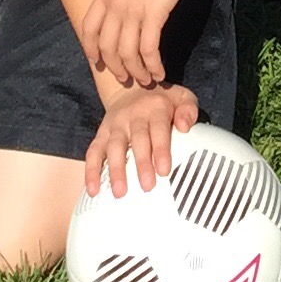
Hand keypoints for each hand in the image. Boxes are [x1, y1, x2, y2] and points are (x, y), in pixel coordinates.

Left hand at [78, 0, 201, 89]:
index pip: (89, 28)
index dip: (91, 48)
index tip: (97, 62)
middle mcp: (115, 3)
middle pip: (106, 46)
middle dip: (115, 67)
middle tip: (126, 79)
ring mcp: (133, 9)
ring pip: (127, 52)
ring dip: (136, 71)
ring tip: (146, 79)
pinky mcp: (155, 13)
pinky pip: (149, 48)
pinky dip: (153, 64)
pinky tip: (160, 71)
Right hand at [81, 84, 199, 198]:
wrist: (131, 89)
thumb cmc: (162, 101)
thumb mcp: (181, 97)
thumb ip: (188, 110)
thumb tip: (185, 127)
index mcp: (155, 107)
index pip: (158, 129)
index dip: (161, 149)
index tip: (164, 170)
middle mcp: (133, 115)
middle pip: (137, 139)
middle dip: (141, 163)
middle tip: (147, 186)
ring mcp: (115, 124)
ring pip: (114, 146)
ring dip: (116, 169)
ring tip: (120, 192)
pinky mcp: (101, 133)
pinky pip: (94, 151)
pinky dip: (91, 170)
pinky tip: (93, 189)